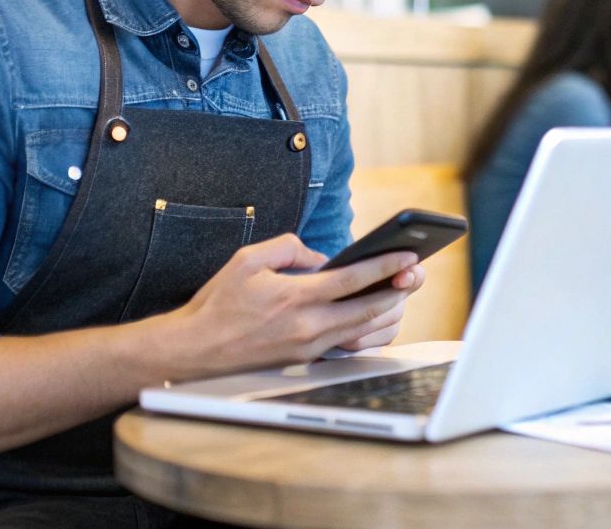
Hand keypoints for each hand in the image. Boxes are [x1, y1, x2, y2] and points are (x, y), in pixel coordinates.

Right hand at [153, 233, 419, 378]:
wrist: (194, 351)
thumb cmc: (218, 303)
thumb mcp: (248, 259)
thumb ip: (290, 248)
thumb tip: (321, 258)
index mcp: (295, 297)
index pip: (352, 279)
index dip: (385, 267)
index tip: (408, 256)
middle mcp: (307, 326)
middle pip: (367, 309)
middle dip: (397, 291)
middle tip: (416, 275)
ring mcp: (308, 348)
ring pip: (362, 330)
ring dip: (386, 313)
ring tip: (401, 294)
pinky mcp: (304, 361)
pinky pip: (346, 346)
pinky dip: (365, 331)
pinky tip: (375, 318)